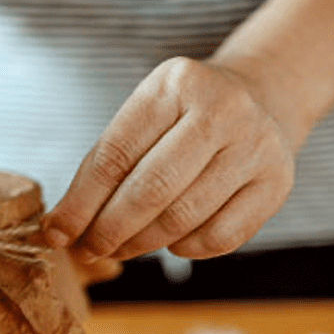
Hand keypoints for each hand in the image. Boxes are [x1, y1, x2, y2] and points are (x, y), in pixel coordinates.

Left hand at [43, 56, 295, 261]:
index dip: (80, 202)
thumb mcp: (147, 113)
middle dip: (109, 229)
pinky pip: (218, 238)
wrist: (263, 96)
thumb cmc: (185, 114)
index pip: (115, 153)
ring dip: (142, 244)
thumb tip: (62, 228)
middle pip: (150, 190)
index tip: (56, 232)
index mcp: (176, 83)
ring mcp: (255, 148)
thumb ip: (107, 162)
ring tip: (122, 248)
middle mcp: (222, 110)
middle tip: (89, 249)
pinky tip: (171, 242)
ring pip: (183, 219)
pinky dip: (184, 249)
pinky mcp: (276, 184)